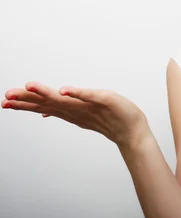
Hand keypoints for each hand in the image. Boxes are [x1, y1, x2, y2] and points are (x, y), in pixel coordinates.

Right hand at [2, 82, 148, 147]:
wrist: (131, 131)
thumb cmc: (109, 119)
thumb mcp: (81, 113)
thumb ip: (63, 110)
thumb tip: (43, 111)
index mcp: (69, 110)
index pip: (42, 105)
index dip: (24, 103)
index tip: (5, 101)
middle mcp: (75, 109)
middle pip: (48, 103)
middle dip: (27, 99)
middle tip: (7, 96)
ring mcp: (88, 106)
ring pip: (63, 99)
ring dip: (47, 93)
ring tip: (30, 86)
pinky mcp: (103, 101)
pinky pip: (89, 96)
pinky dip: (77, 92)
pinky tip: (64, 90)